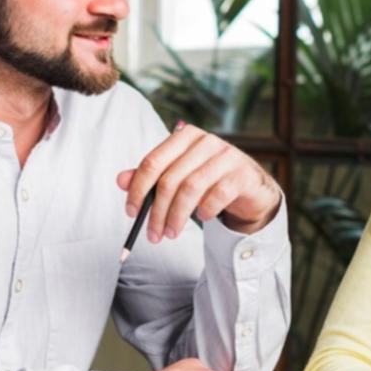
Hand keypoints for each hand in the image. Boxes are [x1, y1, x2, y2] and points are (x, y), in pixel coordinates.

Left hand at [117, 123, 282, 240]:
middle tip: (153, 234)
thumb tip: (121, 180)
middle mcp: (206, 141)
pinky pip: (217, 196)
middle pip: (170, 179)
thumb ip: (150, 176)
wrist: (249, 187)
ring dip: (177, 217)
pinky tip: (202, 217)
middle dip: (157, 211)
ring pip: (191, 189)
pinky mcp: (242, 174)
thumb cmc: (208, 180)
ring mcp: (226, 156)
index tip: (131, 212)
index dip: (138, 189)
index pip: (152, 162)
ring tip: (171, 233)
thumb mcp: (177, 176)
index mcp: (184, 137)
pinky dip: (205, 211)